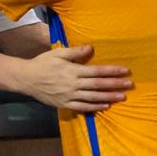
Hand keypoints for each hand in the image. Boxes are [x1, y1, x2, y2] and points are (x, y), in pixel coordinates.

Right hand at [16, 45, 131, 111]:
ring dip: (109, 97)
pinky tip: (106, 105)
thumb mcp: (58, 54)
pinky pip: (83, 106)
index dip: (112, 71)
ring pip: (94, 97)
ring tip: (122, 96)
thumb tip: (91, 48)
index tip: (125, 70)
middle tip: (129, 84)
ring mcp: (70, 96)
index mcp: (73, 70)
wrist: (27, 79)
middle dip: (115, 84)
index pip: (97, 71)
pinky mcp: (66, 104)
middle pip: (98, 85)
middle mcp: (73, 84)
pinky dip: (96, 106)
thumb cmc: (43, 63)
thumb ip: (75, 52)